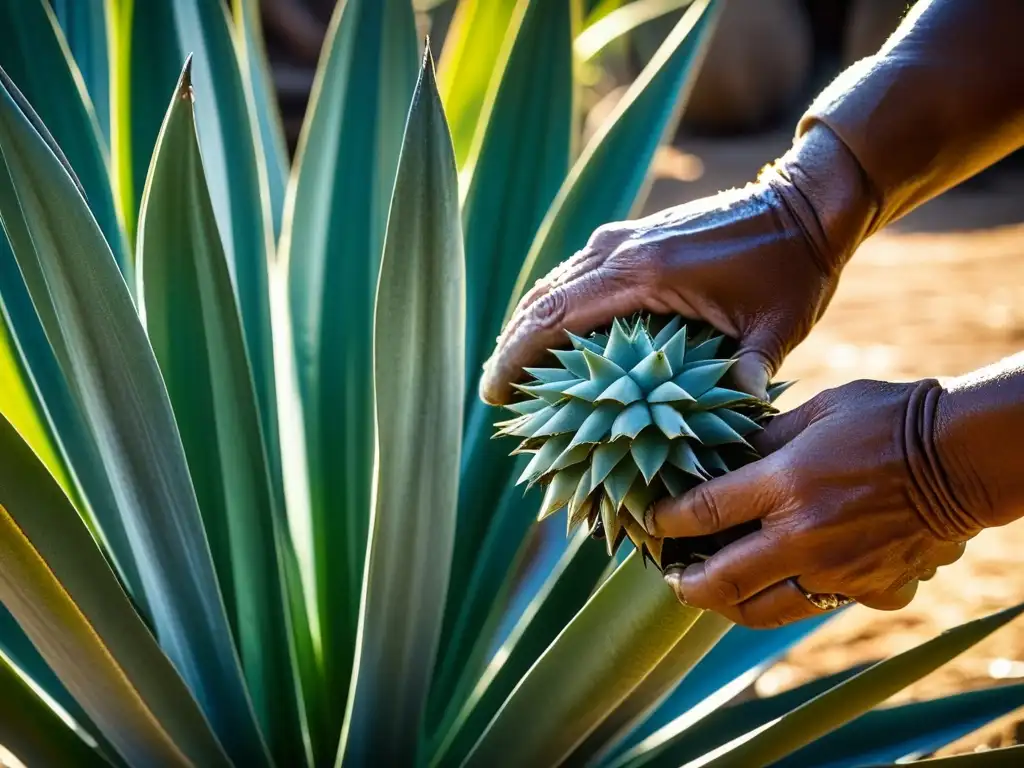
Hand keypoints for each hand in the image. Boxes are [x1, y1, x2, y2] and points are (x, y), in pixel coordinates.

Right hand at [479, 124, 874, 404]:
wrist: (804, 202)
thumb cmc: (792, 267)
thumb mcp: (778, 326)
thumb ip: (750, 370)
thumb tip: (738, 419)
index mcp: (642, 272)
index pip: (555, 316)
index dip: (517, 357)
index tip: (495, 395)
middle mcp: (619, 248)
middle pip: (541, 301)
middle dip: (512, 348)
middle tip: (495, 395)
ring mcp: (622, 237)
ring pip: (553, 285)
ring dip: (528, 326)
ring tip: (514, 372)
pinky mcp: (632, 237)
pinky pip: (575, 275)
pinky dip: (554, 307)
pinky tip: (553, 338)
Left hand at [651, 379, 971, 628]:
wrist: (962, 455)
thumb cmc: (887, 417)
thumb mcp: (817, 411)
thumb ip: (764, 441)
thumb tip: (723, 460)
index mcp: (785, 484)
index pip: (703, 512)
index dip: (665, 521)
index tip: (649, 522)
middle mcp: (804, 536)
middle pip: (722, 580)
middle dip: (685, 584)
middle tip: (670, 578)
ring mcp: (837, 570)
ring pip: (764, 611)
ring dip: (729, 606)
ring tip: (712, 593)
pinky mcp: (869, 589)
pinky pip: (816, 605)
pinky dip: (790, 599)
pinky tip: (778, 585)